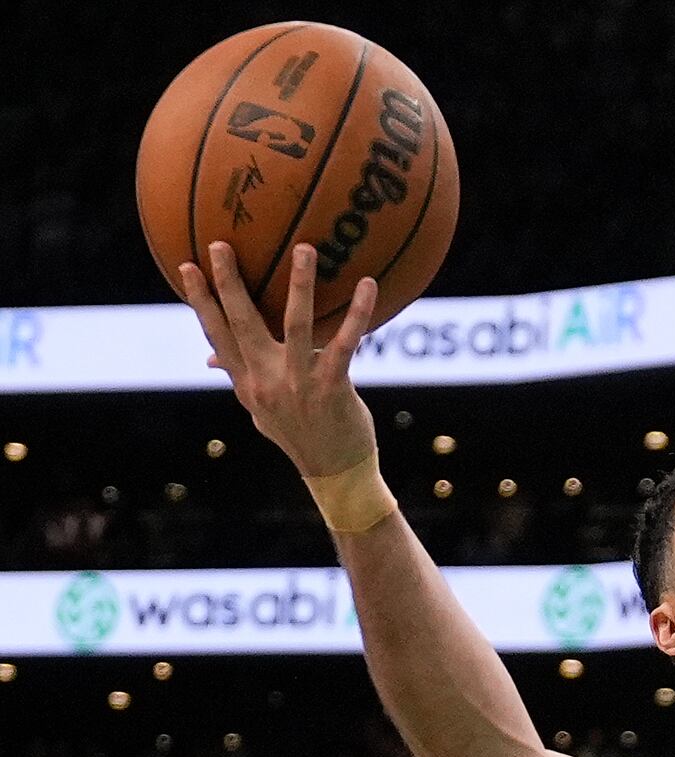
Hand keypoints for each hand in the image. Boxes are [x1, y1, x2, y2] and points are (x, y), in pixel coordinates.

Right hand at [179, 240, 379, 478]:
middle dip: (229, 283)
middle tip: (221, 244)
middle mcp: (266, 380)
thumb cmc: (301, 436)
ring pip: (294, 324)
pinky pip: (344, 343)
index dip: (201, 300)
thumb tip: (210, 358)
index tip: (187, 266)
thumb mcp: (262, 411)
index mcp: (247, 383)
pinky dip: (357, 313)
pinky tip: (368, 285)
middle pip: (241, 324)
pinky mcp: (332, 387)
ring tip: (305, 249)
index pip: (216, 334)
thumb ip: (240, 378)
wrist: (336, 474)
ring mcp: (299, 383)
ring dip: (299, 284)